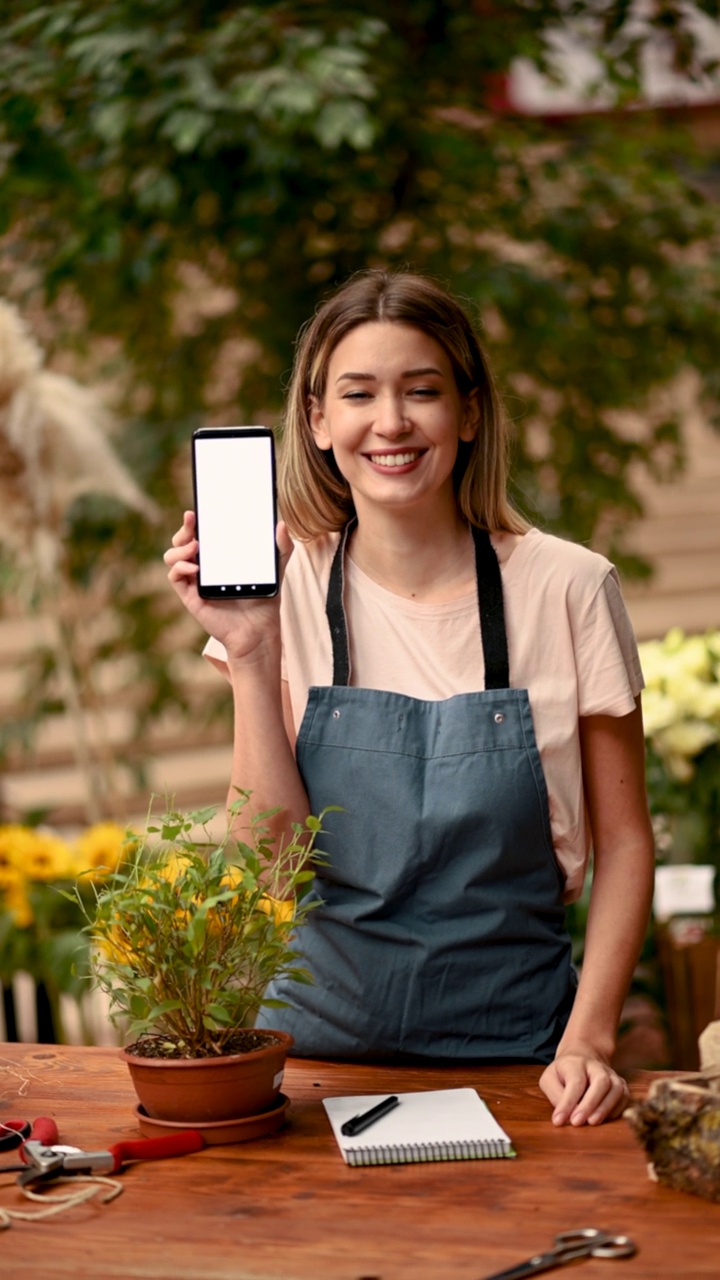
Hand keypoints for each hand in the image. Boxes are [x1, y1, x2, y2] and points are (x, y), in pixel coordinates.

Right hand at [163, 511, 293, 659]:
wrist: (258, 630)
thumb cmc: (263, 599)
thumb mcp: (275, 569)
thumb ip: (282, 547)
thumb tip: (282, 524)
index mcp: (219, 556)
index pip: (202, 532)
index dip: (196, 520)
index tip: (199, 509)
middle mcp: (203, 566)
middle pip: (182, 540)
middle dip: (184, 528)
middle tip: (192, 520)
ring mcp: (194, 580)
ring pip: (172, 555)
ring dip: (179, 547)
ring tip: (196, 547)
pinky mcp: (190, 595)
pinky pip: (175, 576)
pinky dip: (180, 566)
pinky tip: (195, 567)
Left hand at [539, 1049, 629, 1126]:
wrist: (583, 1057)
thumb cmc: (564, 1073)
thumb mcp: (550, 1079)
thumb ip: (555, 1095)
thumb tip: (564, 1115)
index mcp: (575, 1063)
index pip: (575, 1081)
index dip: (567, 1103)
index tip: (558, 1121)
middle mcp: (596, 1067)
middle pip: (601, 1081)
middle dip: (589, 1104)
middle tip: (577, 1122)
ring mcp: (611, 1074)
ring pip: (616, 1088)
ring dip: (605, 1108)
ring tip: (592, 1122)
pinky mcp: (620, 1084)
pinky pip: (624, 1097)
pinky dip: (616, 1109)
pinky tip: (604, 1119)